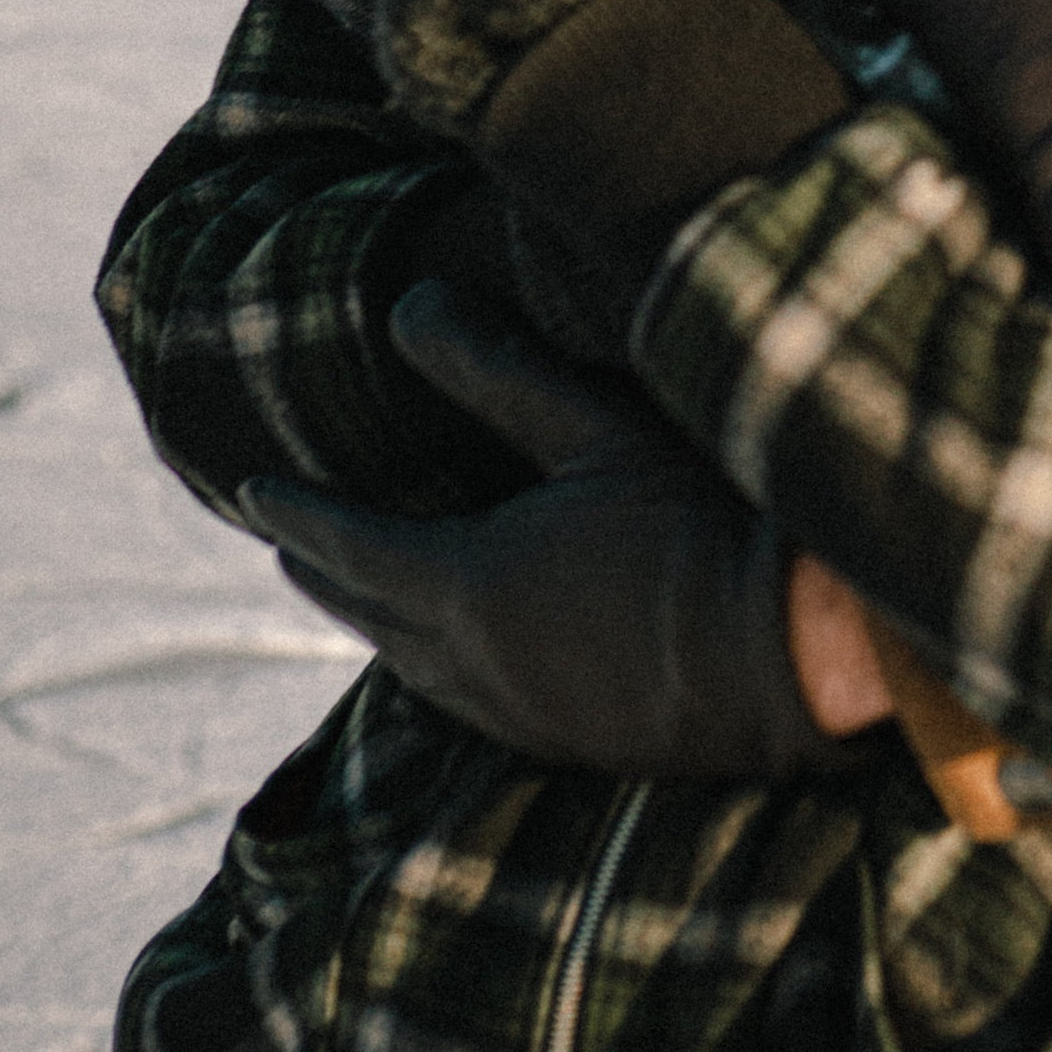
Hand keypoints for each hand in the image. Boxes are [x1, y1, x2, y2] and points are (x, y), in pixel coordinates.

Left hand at [241, 278, 890, 776]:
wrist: (795, 653)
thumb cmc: (698, 522)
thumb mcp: (595, 427)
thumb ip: (494, 371)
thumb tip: (408, 307)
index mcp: (466, 583)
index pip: (352, 546)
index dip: (302, 514)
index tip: (255, 492)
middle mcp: (474, 663)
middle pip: (373, 616)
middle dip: (326, 574)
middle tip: (290, 547)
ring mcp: (526, 715)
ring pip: (420, 673)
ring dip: (380, 629)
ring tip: (365, 600)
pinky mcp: (578, 743)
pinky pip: (474, 710)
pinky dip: (439, 675)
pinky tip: (460, 666)